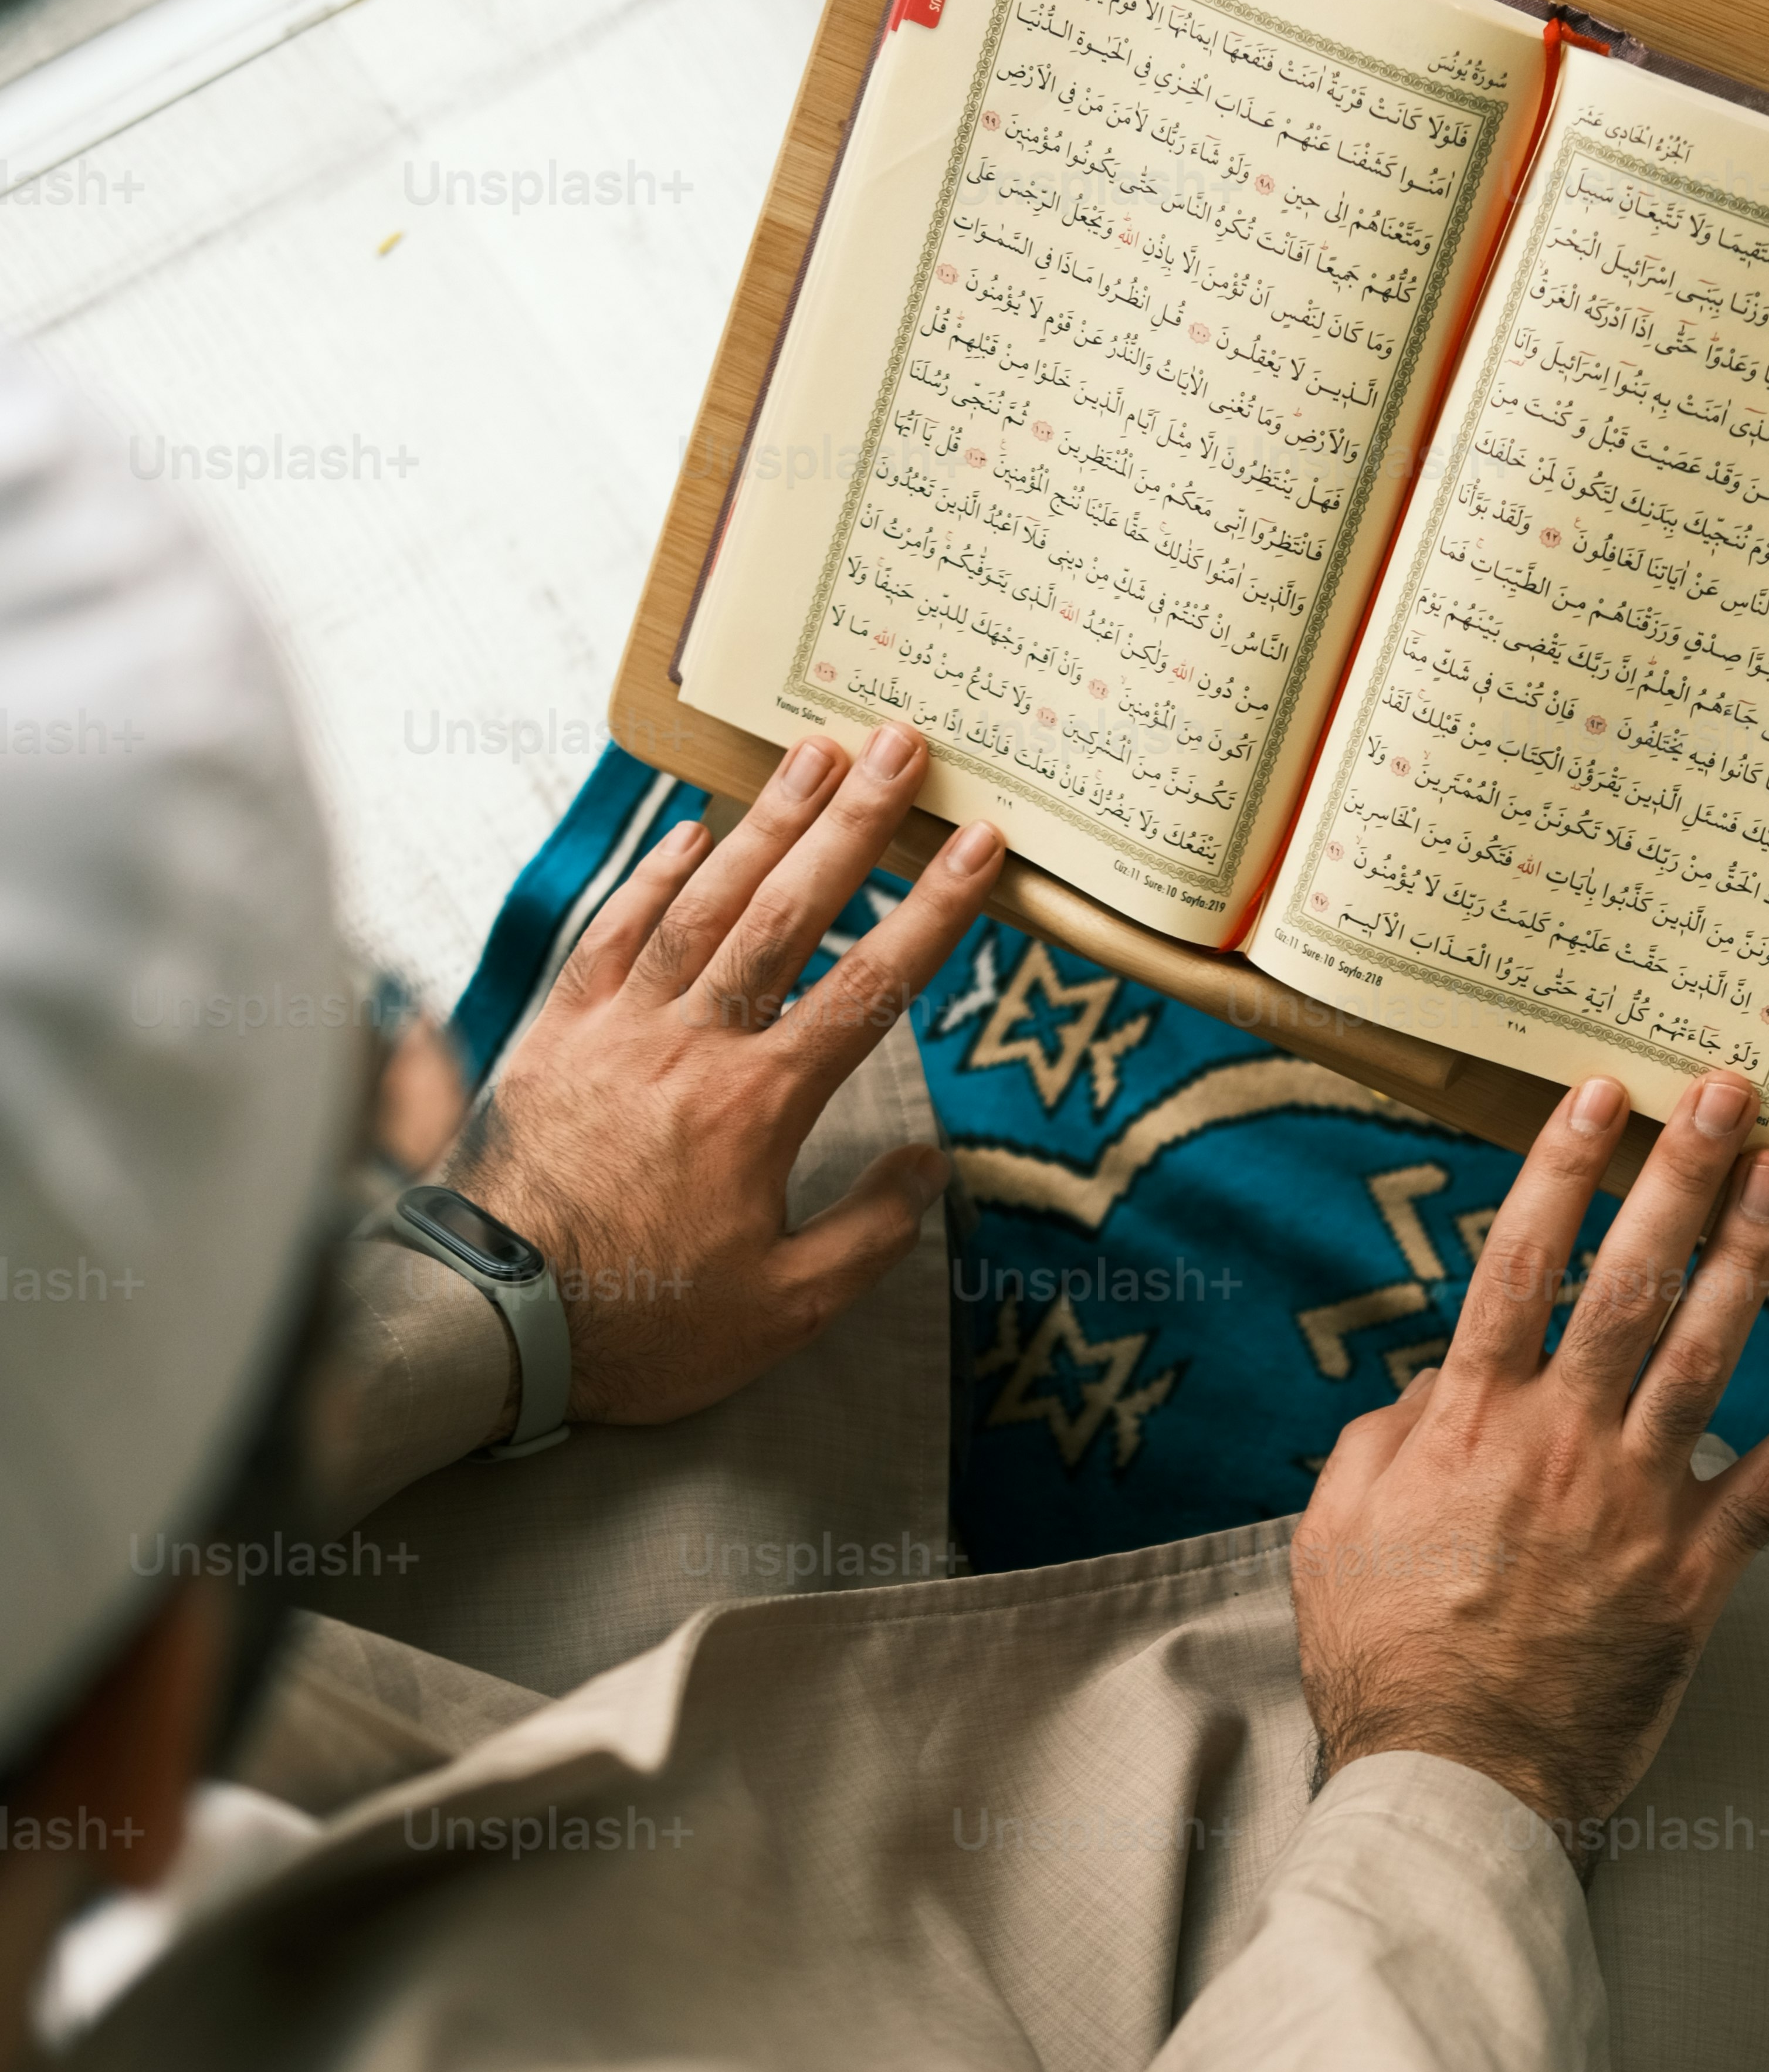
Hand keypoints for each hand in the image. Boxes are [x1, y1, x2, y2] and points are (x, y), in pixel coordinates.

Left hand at [445, 723, 999, 1425]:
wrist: (488, 1325)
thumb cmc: (641, 1326)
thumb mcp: (784, 1310)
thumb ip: (867, 1232)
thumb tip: (927, 1166)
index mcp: (761, 1105)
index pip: (871, 987)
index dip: (933, 909)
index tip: (977, 843)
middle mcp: (693, 1044)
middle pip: (788, 912)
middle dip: (852, 823)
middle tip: (898, 745)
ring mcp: (617, 1028)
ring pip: (703, 903)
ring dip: (762, 823)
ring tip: (811, 753)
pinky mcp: (555, 1035)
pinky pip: (611, 934)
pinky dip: (653, 876)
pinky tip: (689, 831)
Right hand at [1291, 1069, 1768, 1848]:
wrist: (1450, 1777)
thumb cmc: (1384, 1656)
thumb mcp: (1336, 1529)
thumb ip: (1386, 1437)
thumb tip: (1437, 1382)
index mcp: (1471, 1424)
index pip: (1519, 1266)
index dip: (1560, 1172)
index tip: (1597, 1099)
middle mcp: (1560, 1443)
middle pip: (1627, 1284)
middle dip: (1677, 1180)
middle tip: (1722, 1096)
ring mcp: (1634, 1504)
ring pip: (1707, 1356)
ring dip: (1751, 1258)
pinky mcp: (1691, 1576)